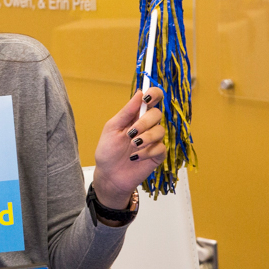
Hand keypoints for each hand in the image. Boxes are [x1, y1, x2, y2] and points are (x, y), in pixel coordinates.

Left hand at [93, 88, 166, 209]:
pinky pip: (161, 148)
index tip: (147, 99)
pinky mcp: (158, 154)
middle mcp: (147, 126)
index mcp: (135, 116)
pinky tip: (135, 158)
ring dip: (146, 138)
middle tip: (131, 133)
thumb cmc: (108, 151)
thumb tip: (139, 92)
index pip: (152, 98)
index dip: (154, 94)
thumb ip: (126, 112)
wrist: (109, 175)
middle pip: (157, 114)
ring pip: (160, 131)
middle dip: (144, 122)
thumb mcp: (112, 128)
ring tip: (132, 146)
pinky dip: (147, 152)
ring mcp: (153, 140)